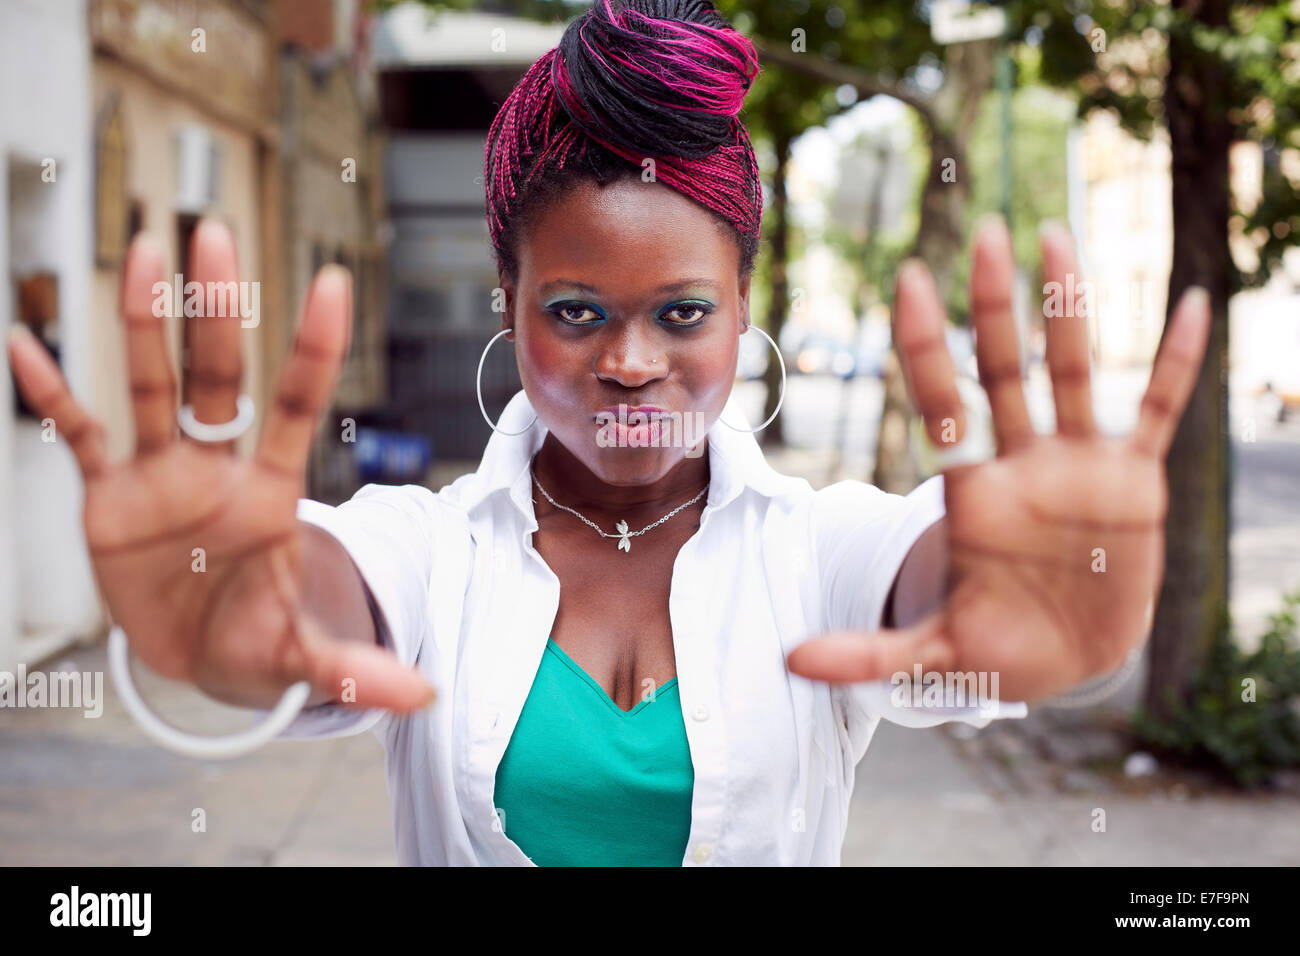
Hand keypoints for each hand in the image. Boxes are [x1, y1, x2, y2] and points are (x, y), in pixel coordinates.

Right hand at [6, 220, 433, 712]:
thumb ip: (352, 670)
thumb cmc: (260, 640)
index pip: (298, 405)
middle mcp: (216, 468)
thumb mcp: (301, 658)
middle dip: (218, 311)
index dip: (312, 349)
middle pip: (218, 376)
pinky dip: (51, 396)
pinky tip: (26, 342)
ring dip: (144, 324)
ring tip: (143, 250)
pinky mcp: (108, 497)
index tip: (333, 281)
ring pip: (150, 387)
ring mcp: (160, 476)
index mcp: (270, 493)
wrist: (203, 653)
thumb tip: (423, 695)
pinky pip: (78, 436)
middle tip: (218, 233)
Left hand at [786, 216, 1211, 703]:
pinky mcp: (1134, 481)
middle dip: (996, 305)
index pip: (940, 403)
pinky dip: (1174, 362)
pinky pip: (1157, 409)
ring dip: (1069, 309)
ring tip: (1058, 238)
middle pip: (1004, 369)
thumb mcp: (937, 654)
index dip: (925, 345)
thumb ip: (870, 654)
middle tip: (986, 232)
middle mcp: (1021, 462)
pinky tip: (1188, 304)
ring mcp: (1078, 464)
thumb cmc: (999, 645)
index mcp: (971, 492)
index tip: (909, 278)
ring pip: (1074, 372)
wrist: (1069, 657)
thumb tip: (792, 664)